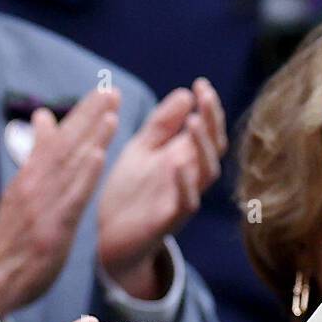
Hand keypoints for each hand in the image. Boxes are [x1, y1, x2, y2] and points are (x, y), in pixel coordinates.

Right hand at [0, 88, 120, 316]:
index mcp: (32, 174)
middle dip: (90, 116)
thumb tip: (46, 117)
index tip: (104, 93)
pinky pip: (70, 197)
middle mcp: (36, 183)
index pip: (60, 138)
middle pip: (65, 144)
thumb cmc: (16, 234)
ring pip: (68, 166)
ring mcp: (43, 204)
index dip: (83, 115)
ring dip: (91, 138)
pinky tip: (98, 156)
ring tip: (111, 114)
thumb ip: (38, 154)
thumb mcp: (26, 189)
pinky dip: (84, 175)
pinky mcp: (51, 226)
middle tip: (112, 92)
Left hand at [97, 77, 226, 297]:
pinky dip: (185, 184)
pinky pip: (186, 203)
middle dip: (212, 121)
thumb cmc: (129, 193)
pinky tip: (178, 164)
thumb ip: (163, 124)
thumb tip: (187, 94)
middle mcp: (189, 178)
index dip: (208, 109)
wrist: (108, 237)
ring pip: (206, 173)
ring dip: (202, 148)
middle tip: (205, 95)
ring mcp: (182, 198)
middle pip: (213, 148)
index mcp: (183, 158)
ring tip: (194, 123)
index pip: (207, 131)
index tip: (201, 84)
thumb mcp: (143, 149)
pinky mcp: (168, 220)